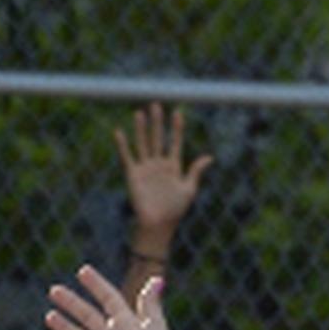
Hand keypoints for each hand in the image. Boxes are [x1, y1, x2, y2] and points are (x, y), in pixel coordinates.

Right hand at [38, 266, 177, 329]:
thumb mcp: (155, 325)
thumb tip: (157, 279)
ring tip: (49, 316)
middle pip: (87, 315)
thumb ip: (150, 303)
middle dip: (71, 303)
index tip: (83, 271)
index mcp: (126, 323)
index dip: (97, 285)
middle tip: (54, 290)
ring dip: (63, 327)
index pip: (108, 298)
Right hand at [118, 103, 212, 235]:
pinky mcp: (133, 175)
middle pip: (158, 138)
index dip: (176, 128)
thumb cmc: (175, 210)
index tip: (178, 112)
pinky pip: (127, 157)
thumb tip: (209, 157)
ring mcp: (145, 168)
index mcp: (173, 166)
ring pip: (143, 144)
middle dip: (157, 122)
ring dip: (141, 129)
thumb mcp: (189, 189)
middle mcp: (158, 164)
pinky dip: (122, 145)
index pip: (175, 142)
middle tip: (156, 104)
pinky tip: (119, 132)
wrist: (158, 225)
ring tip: (140, 113)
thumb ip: (196, 172)